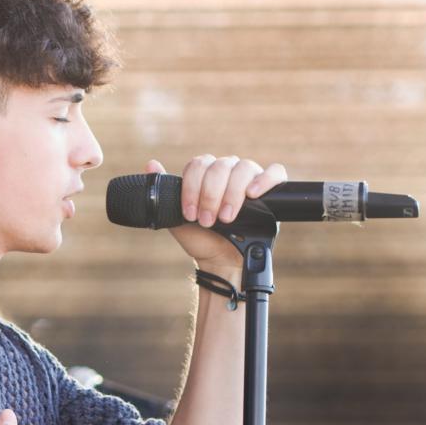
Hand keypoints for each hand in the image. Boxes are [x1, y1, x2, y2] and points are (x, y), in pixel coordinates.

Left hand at [147, 156, 286, 269]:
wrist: (219, 259)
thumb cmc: (200, 237)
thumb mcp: (176, 216)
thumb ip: (165, 191)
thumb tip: (150, 165)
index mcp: (206, 174)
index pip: (198, 165)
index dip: (192, 188)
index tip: (189, 214)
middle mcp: (228, 171)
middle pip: (220, 166)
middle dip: (210, 196)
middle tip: (207, 220)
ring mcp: (250, 178)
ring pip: (243, 168)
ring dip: (231, 194)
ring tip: (227, 218)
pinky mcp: (272, 190)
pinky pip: (275, 172)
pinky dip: (265, 179)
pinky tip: (253, 194)